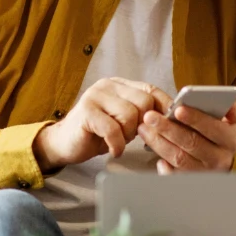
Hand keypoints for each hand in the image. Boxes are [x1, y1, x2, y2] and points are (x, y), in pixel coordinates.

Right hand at [32, 77, 171, 171]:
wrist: (63, 144)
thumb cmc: (97, 134)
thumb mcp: (123, 121)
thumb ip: (141, 114)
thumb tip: (171, 117)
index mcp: (120, 85)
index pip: (151, 90)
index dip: (164, 106)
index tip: (170, 124)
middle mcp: (108, 86)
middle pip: (144, 102)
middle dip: (143, 125)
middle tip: (131, 137)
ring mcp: (95, 96)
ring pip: (130, 116)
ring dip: (128, 135)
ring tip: (118, 142)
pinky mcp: (86, 112)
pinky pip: (113, 129)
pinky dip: (117, 144)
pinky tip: (113, 150)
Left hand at [138, 101, 235, 173]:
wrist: (222, 160)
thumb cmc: (221, 133)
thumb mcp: (231, 120)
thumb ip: (230, 108)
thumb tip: (226, 102)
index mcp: (229, 139)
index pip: (212, 128)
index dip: (195, 119)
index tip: (178, 109)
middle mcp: (219, 158)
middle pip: (192, 143)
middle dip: (168, 128)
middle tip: (150, 116)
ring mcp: (205, 172)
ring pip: (179, 158)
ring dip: (159, 142)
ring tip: (144, 128)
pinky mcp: (191, 181)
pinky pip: (173, 175)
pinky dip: (162, 163)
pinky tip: (153, 149)